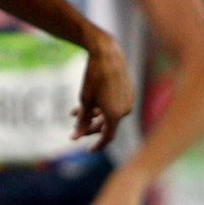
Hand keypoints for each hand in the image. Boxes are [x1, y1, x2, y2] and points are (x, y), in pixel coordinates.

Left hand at [75, 31, 133, 149]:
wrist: (107, 54)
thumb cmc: (94, 78)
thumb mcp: (85, 101)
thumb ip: (82, 121)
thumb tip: (76, 137)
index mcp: (116, 115)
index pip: (108, 137)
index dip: (98, 145)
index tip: (89, 150)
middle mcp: (126, 110)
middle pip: (108, 126)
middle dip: (91, 128)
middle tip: (75, 130)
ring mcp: (129, 100)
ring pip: (110, 114)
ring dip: (93, 116)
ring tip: (74, 113)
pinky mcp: (129, 91)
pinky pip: (115, 104)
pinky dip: (102, 107)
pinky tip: (87, 104)